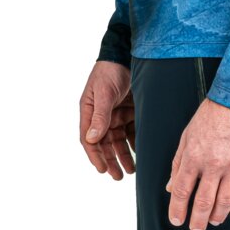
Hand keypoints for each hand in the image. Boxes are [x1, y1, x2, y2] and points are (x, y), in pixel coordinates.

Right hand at [80, 60, 134, 179]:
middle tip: (119, 177)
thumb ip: (100, 115)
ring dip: (123, 154)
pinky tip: (140, 151)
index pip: (89, 139)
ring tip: (131, 170)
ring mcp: (115, 112)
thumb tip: (92, 138)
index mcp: (90, 111)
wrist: (127, 52)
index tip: (103, 170)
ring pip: (118, 139)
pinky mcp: (129, 109)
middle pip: (104, 143)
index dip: (95, 156)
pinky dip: (134, 141)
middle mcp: (101, 114)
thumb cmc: (110, 71)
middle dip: (111, 160)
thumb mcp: (104, 93)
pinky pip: (130, 130)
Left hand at [166, 97, 229, 229]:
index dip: (177, 209)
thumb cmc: (210, 116)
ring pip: (225, 202)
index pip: (182, 190)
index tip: (176, 220)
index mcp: (194, 155)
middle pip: (203, 202)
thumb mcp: (187, 135)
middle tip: (195, 229)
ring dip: (218, 216)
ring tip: (213, 221)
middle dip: (197, 221)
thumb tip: (171, 187)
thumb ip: (178, 162)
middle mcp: (214, 163)